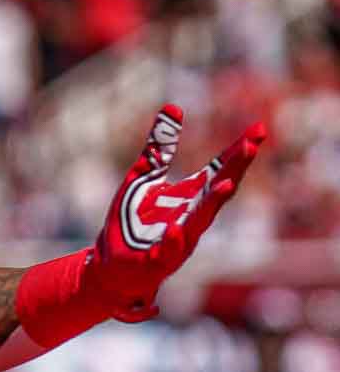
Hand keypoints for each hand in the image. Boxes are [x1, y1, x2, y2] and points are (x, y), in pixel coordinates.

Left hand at [86, 105, 265, 321]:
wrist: (112, 265)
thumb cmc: (133, 221)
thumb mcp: (143, 175)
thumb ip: (159, 146)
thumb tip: (173, 106)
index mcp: (191, 198)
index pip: (221, 171)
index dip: (239, 151)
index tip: (258, 130)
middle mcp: (193, 218)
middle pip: (218, 191)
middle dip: (235, 168)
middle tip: (250, 145)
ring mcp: (179, 241)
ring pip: (201, 221)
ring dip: (214, 202)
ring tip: (227, 183)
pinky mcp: (158, 261)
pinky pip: (170, 250)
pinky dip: (175, 239)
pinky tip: (178, 228)